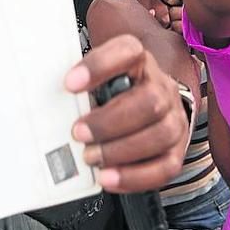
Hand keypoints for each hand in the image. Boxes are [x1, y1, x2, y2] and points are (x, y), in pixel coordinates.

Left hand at [67, 34, 189, 192]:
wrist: (154, 105)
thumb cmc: (116, 92)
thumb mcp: (99, 78)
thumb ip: (81, 86)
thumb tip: (51, 107)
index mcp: (140, 62)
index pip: (128, 51)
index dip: (99, 66)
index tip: (69, 84)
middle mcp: (162, 87)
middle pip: (150, 101)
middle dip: (109, 122)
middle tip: (79, 133)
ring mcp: (174, 119)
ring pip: (160, 135)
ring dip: (120, 151)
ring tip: (91, 157)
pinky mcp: (177, 150)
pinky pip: (164, 167)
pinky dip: (134, 176)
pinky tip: (109, 178)